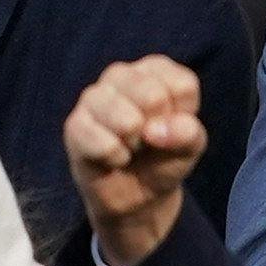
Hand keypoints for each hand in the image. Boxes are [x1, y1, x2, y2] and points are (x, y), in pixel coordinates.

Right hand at [66, 55, 208, 265]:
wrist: (135, 195)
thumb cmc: (164, 158)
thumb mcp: (190, 147)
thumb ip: (188, 133)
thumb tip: (154, 130)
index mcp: (155, 70)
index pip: (182, 86)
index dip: (184, 118)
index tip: (172, 127)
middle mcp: (121, 75)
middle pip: (154, 98)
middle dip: (157, 131)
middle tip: (148, 140)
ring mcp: (94, 97)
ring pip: (127, 120)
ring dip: (136, 145)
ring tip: (131, 148)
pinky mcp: (74, 125)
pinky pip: (104, 144)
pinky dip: (117, 159)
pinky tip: (115, 159)